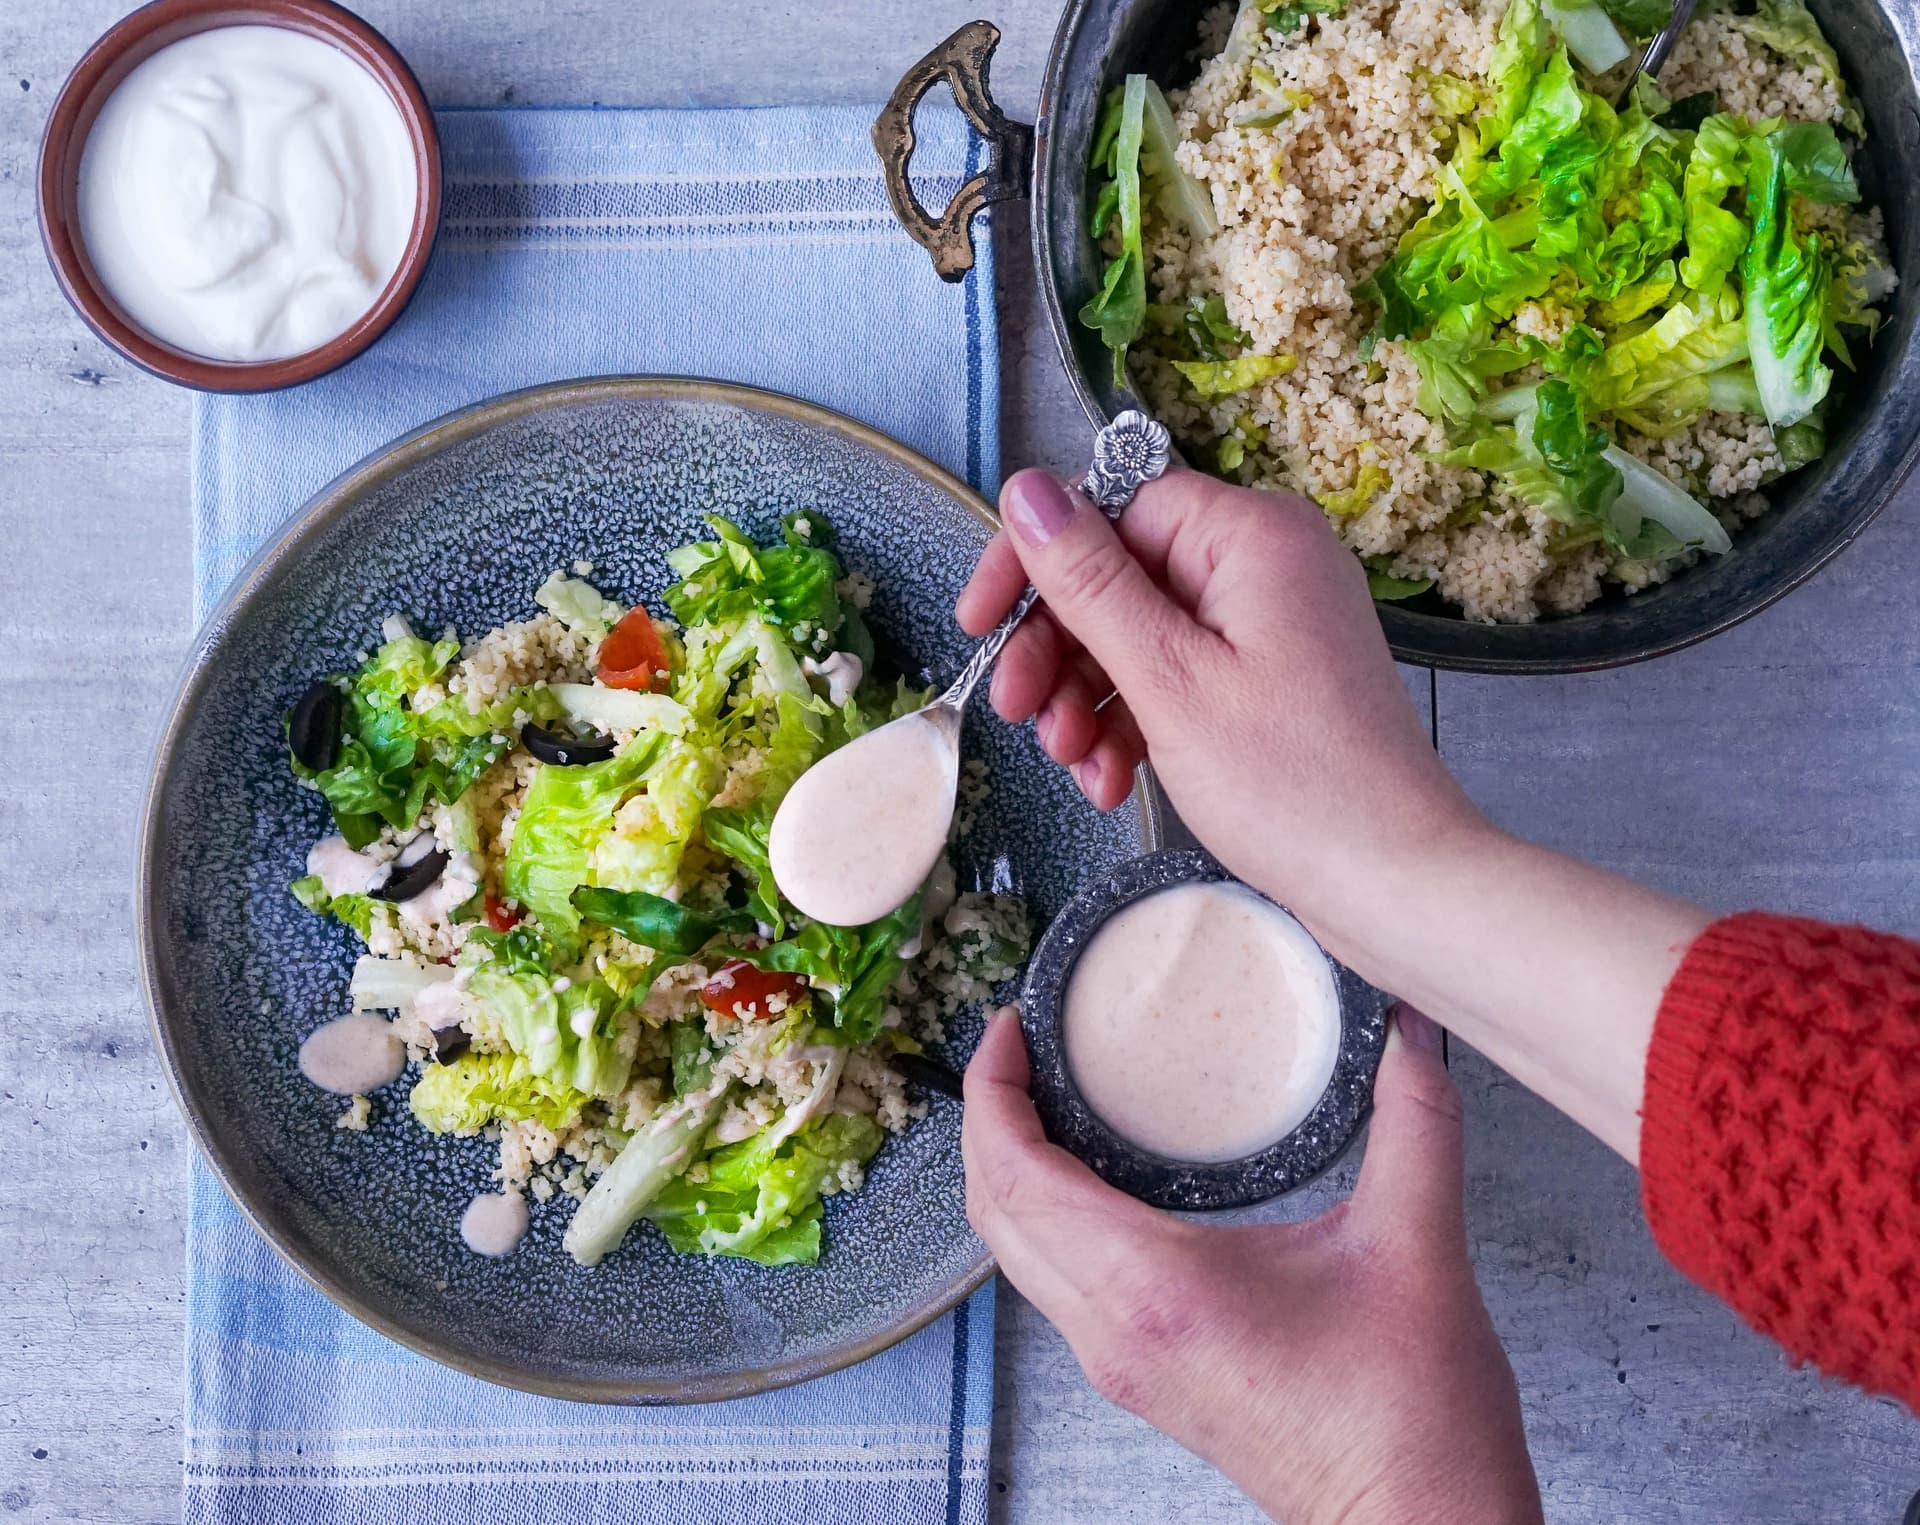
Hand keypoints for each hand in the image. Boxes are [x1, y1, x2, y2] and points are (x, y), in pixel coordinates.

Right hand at [956, 468, 1708, 1160]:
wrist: (1393, 882)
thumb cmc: (1295, 785)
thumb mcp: (1167, 678)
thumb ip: (1090, 582)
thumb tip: (1027, 491)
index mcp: (1251, 536)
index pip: (1112, 506)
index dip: (1037, 562)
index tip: (981, 621)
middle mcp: (1266, 563)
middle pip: (1121, 573)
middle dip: (1059, 647)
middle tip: (1018, 712)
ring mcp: (1271, 623)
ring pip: (1140, 633)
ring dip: (1089, 696)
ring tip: (1072, 762)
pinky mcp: (1270, 678)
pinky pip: (1177, 675)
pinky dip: (1135, 721)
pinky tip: (1110, 777)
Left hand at [963, 1005, 1541, 1524]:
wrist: (1418, 1524)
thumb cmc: (1410, 1418)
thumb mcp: (1416, 1245)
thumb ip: (1416, 1122)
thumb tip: (1408, 1029)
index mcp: (1156, 1288)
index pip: (1018, 1177)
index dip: (992, 1092)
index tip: (1009, 1029)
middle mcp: (1117, 1329)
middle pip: (994, 1212)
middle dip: (987, 1118)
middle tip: (1019, 1047)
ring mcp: (1121, 1361)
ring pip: (1016, 1253)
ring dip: (1009, 1170)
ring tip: (1045, 1096)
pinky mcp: (1140, 1375)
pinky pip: (1053, 1281)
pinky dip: (1045, 1216)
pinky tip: (1089, 1176)